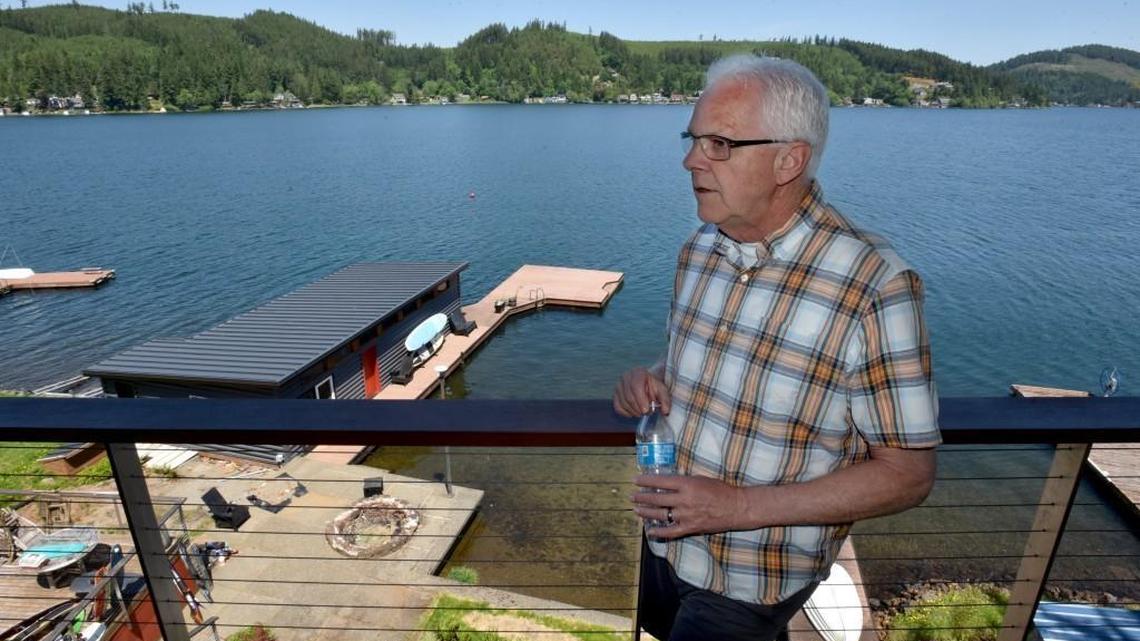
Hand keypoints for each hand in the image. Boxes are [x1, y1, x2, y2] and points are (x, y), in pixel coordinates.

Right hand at [613, 367, 670, 416]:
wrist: (646, 384)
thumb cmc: (654, 387)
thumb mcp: (662, 390)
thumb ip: (665, 400)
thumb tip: (665, 411)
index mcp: (638, 372)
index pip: (636, 386)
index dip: (640, 400)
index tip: (646, 410)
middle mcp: (625, 377)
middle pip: (629, 397)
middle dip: (638, 408)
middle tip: (647, 413)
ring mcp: (618, 386)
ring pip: (623, 403)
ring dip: (634, 412)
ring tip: (642, 411)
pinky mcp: (615, 395)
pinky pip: (617, 407)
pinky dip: (626, 413)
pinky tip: (634, 412)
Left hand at [631, 474, 755, 538]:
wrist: (736, 508)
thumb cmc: (721, 490)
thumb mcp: (701, 479)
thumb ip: (684, 482)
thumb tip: (667, 483)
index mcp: (687, 484)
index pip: (661, 481)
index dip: (646, 481)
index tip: (636, 480)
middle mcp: (684, 500)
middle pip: (657, 498)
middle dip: (642, 497)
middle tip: (633, 496)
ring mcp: (686, 515)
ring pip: (660, 515)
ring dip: (646, 512)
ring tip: (637, 510)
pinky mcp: (690, 528)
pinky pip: (671, 531)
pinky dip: (659, 532)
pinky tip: (650, 530)